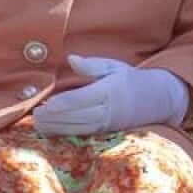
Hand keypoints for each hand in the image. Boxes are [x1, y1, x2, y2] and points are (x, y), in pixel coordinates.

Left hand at [32, 55, 189, 134]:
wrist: (156, 99)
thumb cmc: (130, 80)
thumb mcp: (114, 67)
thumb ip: (92, 66)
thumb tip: (71, 59)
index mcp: (110, 90)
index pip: (83, 99)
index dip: (63, 103)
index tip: (46, 104)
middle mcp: (109, 110)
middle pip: (78, 116)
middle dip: (55, 118)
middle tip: (35, 115)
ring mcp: (108, 124)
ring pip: (79, 128)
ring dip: (57, 127)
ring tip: (38, 123)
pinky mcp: (106, 132)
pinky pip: (83, 134)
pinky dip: (66, 133)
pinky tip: (51, 129)